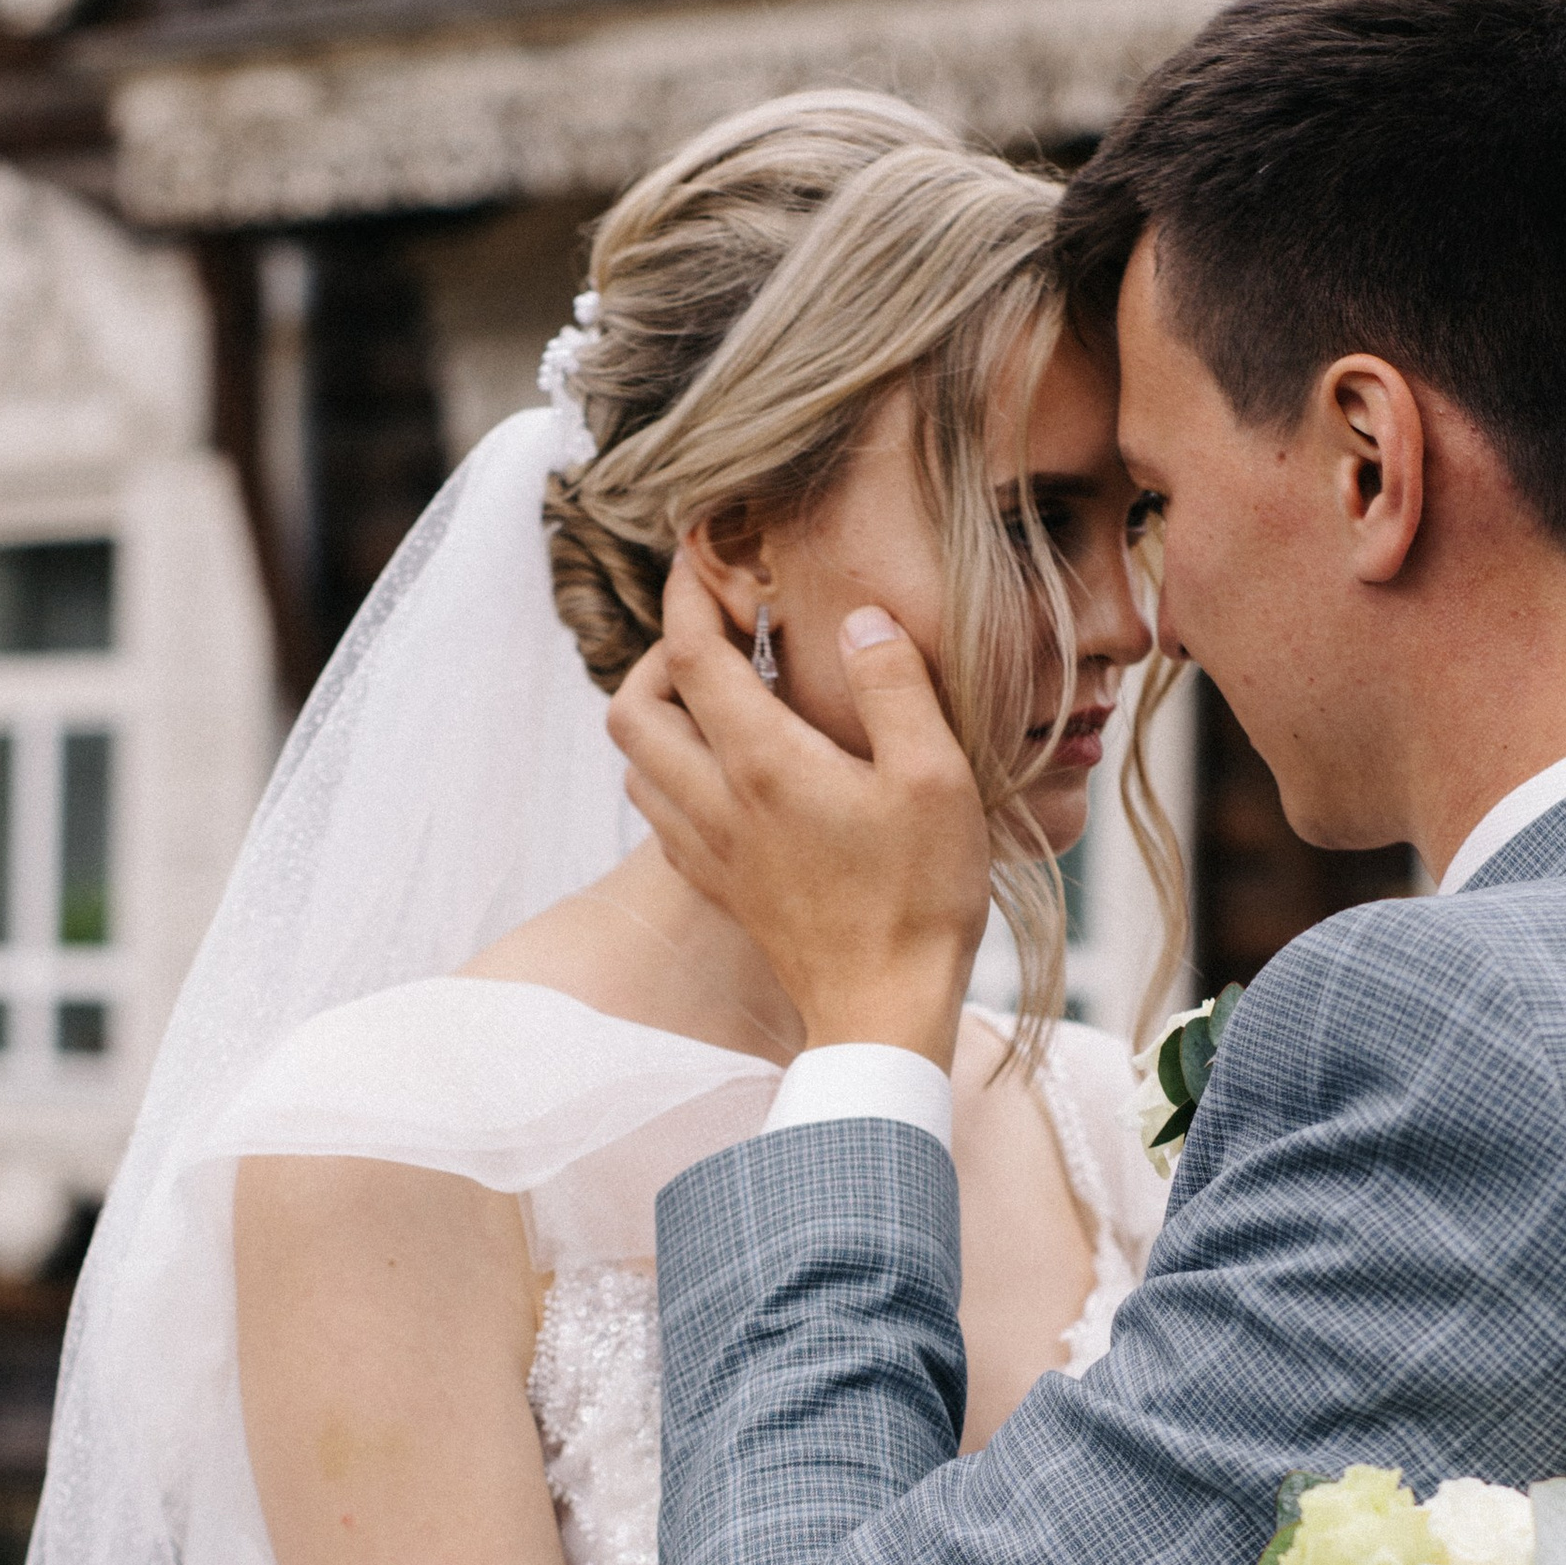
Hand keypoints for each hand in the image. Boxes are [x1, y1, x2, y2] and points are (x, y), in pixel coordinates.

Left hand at [606, 561, 992, 1070]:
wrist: (883, 1011)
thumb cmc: (921, 897)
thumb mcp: (935, 778)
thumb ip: (896, 687)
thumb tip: (861, 618)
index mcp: (762, 764)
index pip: (689, 654)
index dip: (685, 592)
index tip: (698, 553)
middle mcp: (715, 802)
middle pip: (630, 708)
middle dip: (656, 655)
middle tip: (714, 638)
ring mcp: (708, 850)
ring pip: (634, 764)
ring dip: (657, 716)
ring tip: (717, 697)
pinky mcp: (718, 886)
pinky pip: (657, 814)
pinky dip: (668, 773)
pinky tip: (723, 770)